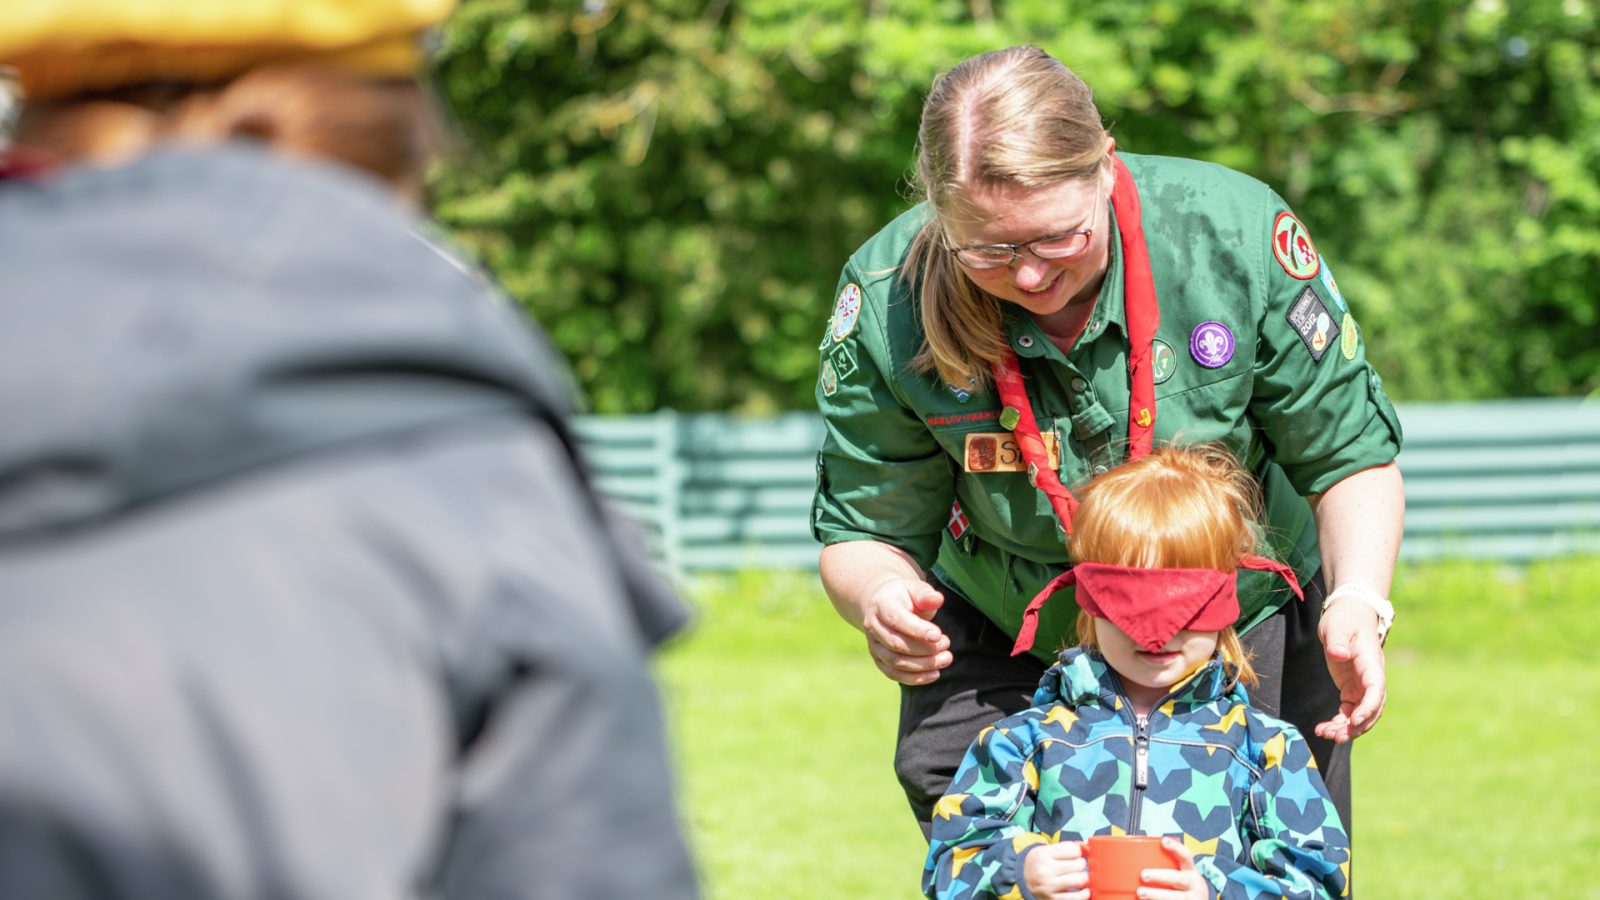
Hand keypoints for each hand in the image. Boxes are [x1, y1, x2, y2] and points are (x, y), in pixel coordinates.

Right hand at [860, 578, 950, 684]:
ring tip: (945, 659)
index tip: (938, 635)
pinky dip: (914, 678)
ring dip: (923, 665)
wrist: (883, 604)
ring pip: (896, 662)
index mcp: (881, 605)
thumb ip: (925, 595)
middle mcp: (872, 626)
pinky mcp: (878, 659)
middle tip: (946, 644)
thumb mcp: (915, 588)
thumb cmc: (905, 596)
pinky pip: (894, 674)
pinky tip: (934, 674)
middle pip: (896, 644)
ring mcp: (874, 645)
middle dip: (924, 649)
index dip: (917, 630)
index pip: (897, 620)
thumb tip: (938, 600)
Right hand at [1022, 840, 1088, 898]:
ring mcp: (1049, 887)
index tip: (1073, 855)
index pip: (1074, 850)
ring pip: (1080, 880)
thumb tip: (1087, 845)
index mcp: (1043, 854)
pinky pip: (1077, 897)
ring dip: (1083, 879)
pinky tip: (1082, 890)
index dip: (1077, 852)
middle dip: (1081, 865)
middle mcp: (1045, 870)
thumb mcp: (1048, 850)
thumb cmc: (1041, 862)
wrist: (1023, 879)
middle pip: (1079, 865)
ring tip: (1078, 877)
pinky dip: (1084, 893)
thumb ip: (1068, 847)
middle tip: (1076, 867)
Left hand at [1136, 837, 1209, 898]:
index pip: (1186, 856)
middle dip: (1160, 876)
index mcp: (1190, 871)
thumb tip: (1133, 861)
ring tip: (1140, 893)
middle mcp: (1194, 885)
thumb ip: (1163, 868)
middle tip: (1143, 874)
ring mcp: (1192, 899)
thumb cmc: (1182, 886)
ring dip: (1157, 895)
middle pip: (1179, 879)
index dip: (1176, 848)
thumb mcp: (1179, 875)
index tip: (1163, 841)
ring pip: (1177, 897)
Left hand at [1315, 594, 1386, 741]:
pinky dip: (1340, 722)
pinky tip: (1324, 728)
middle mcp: (1372, 678)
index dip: (1368, 708)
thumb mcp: (1336, 625)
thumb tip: (1339, 654)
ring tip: (1326, 734)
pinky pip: (1350, 711)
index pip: (1376, 690)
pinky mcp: (1352, 689)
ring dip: (1347, 728)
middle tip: (1335, 736)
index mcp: (1371, 663)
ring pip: (1361, 714)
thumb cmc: (1343, 618)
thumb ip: (1337, 639)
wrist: (1348, 614)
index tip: (1353, 721)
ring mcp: (1363, 685)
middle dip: (1356, 726)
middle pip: (1371, 709)